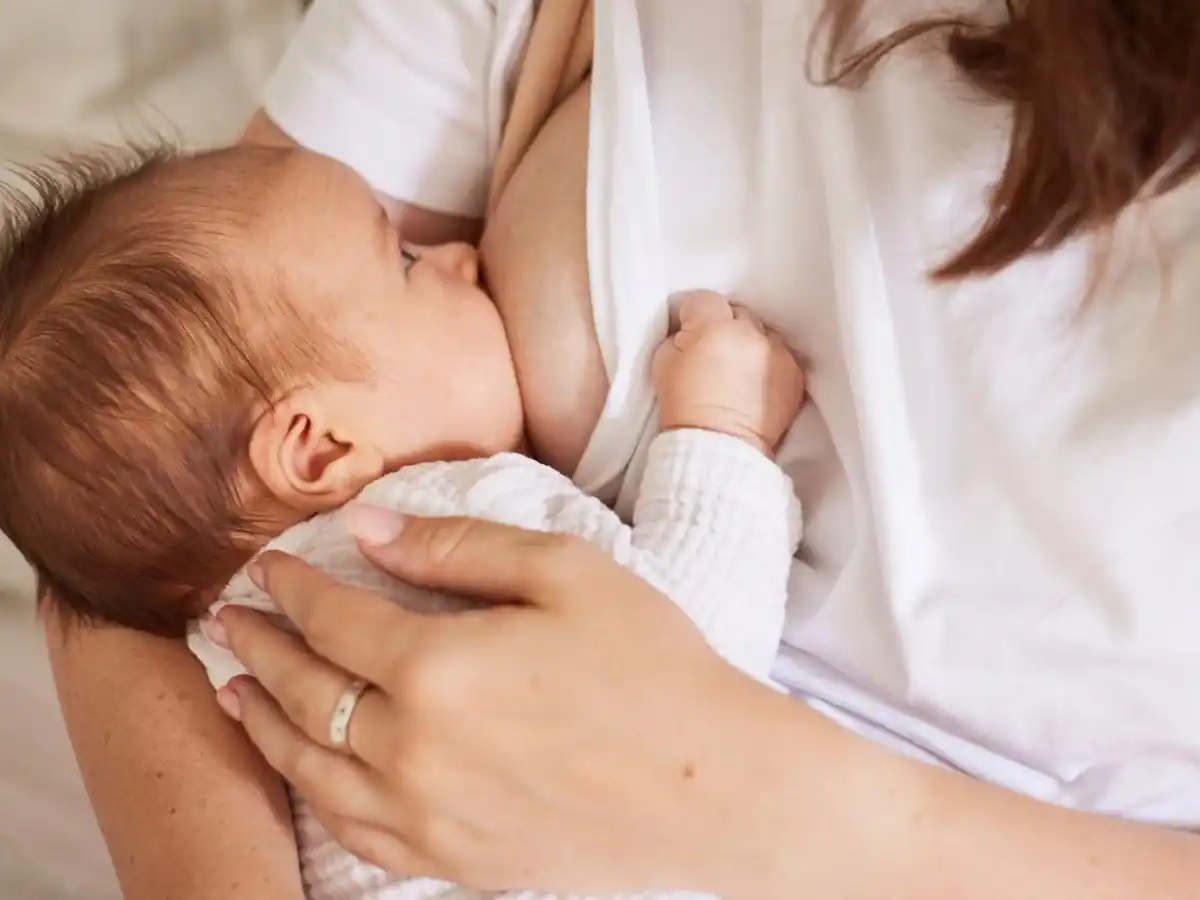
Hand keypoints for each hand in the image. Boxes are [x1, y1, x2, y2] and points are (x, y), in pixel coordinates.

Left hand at [211, 509, 773, 894]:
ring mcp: (427, 816)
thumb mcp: (565, 571)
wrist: (712, 786)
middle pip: (305, 692)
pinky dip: (311, 793)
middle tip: (226, 621)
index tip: (269, 567)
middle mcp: (413, 749)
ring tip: (233, 692)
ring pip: (310, 768)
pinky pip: (353, 830)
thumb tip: (369, 527)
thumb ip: (458, 546)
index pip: (334, 618)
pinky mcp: (452, 861)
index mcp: (439, 667)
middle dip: (258, 649)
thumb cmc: (651, 666)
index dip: (293, 587)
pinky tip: (303, 770)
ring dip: (261, 722)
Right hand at [653, 291, 804, 454]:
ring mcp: (778, 353)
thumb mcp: (663, 363)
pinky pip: (781, 354)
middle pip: (737, 312)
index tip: (689, 332)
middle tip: (715, 351)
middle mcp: (751, 334)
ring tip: (739, 368)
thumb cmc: (683, 406)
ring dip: (751, 343)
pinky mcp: (795, 373)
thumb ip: (678, 336)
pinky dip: (769, 363)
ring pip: (763, 332)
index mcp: (714, 328)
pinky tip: (756, 382)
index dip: (693, 315)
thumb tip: (690, 330)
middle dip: (725, 326)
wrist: (718, 447)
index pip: (704, 299)